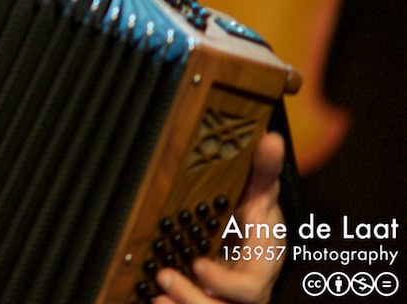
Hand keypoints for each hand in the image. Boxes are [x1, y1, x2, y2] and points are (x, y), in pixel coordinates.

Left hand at [154, 131, 286, 303]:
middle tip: (165, 277)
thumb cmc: (256, 224)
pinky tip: (155, 301)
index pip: (250, 285)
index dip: (225, 282)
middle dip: (195, 299)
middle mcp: (247, 290)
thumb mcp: (261, 197)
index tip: (198, 265)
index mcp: (262, 266)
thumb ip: (262, 172)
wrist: (250, 244)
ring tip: (156, 297)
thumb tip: (271, 138)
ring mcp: (228, 299)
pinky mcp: (210, 300)